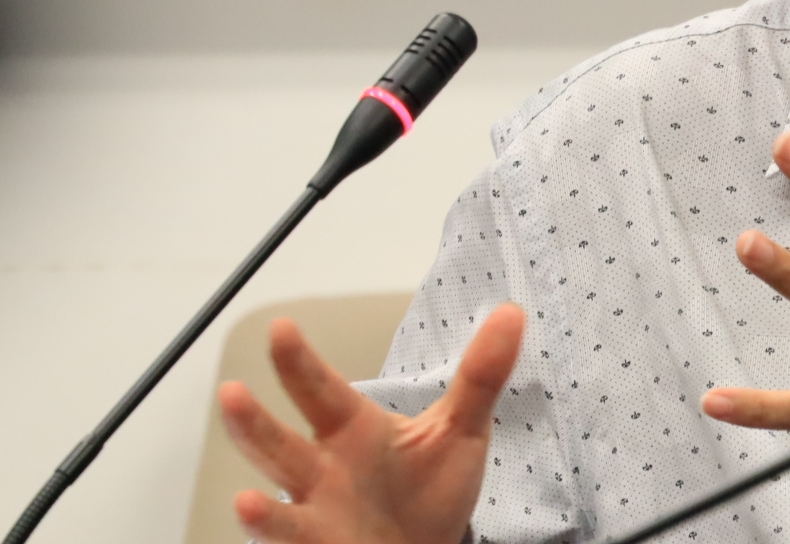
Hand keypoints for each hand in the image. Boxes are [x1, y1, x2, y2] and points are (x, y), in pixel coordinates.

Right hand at [217, 302, 524, 543]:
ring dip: (257, 495)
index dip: (298, 361)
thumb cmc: (431, 489)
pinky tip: (252, 510)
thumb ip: (481, 375)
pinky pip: (291, 536)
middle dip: (254, 419)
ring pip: (278, 493)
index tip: (280, 327)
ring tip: (240, 491)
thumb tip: (513, 313)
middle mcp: (322, 467)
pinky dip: (272, 527)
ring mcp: (315, 510)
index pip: (319, 389)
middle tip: (232, 389)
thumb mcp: (460, 429)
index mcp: (350, 428)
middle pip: (281, 440)